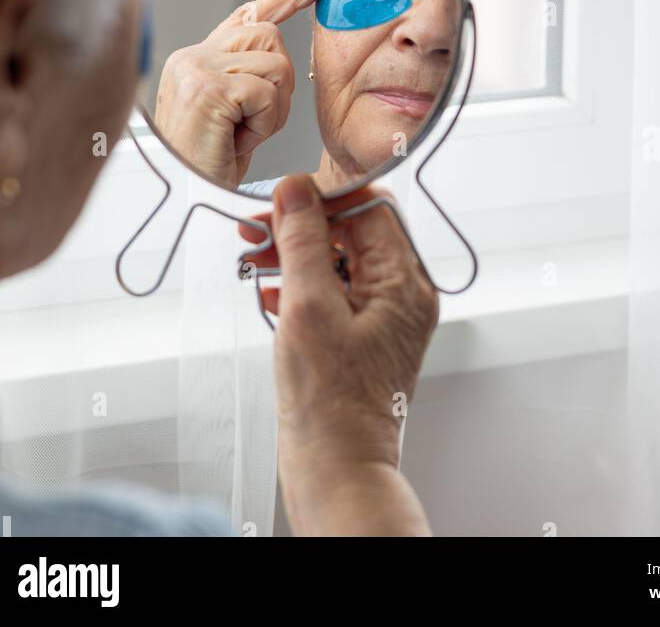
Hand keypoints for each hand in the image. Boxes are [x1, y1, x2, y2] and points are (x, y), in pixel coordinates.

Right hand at [153, 0, 331, 188]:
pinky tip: (237, 139)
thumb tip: (277, 43)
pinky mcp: (207, 88)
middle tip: (253, 121)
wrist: (186, 199)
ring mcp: (196, 69)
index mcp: (197, 59)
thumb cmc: (209, 166)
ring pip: (275, 64)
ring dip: (273, 107)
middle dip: (280, 82)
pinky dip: (265, 123)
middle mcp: (191, 57)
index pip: (247, 15)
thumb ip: (248, 76)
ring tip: (241, 132)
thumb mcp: (233, 114)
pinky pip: (267, 92)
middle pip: (270, 36)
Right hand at [240, 174, 437, 535]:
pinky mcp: (365, 337)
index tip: (282, 198)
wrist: (336, 470)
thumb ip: (304, 241)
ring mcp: (386, 317)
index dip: (324, 197)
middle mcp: (404, 295)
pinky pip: (335, 291)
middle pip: (354, 232)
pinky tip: (271, 292)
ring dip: (296, 254)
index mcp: (405, 282)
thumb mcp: (309, 307)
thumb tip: (297, 189)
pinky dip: (302, 284)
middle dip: (303, 226)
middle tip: (257, 228)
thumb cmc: (330, 404)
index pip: (371, 207)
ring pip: (341, 261)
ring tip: (254, 258)